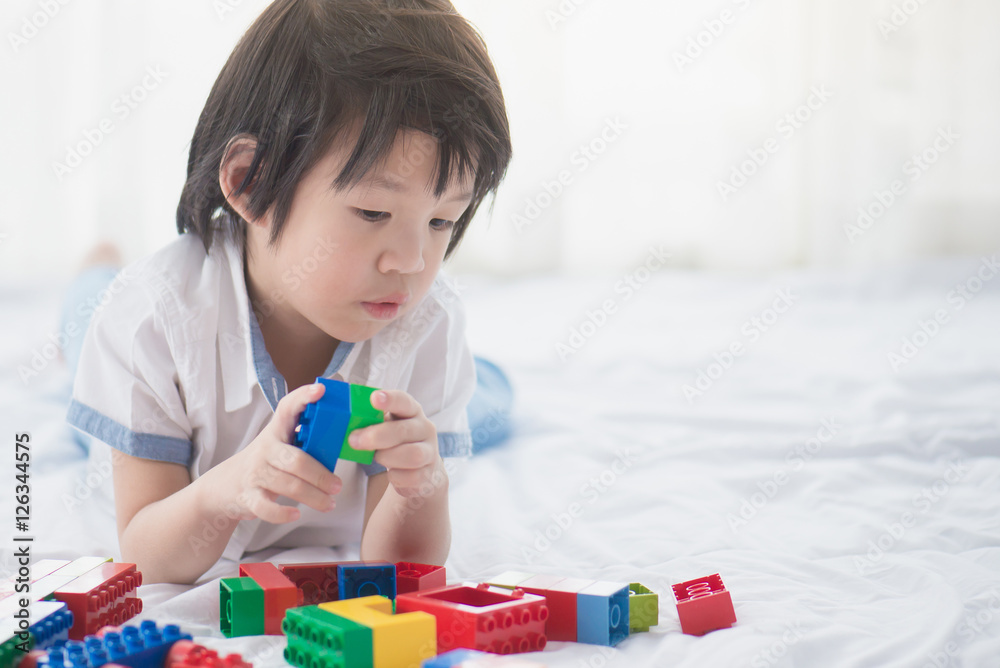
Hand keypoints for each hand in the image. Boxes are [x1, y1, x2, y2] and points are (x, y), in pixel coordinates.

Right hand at [218, 382, 341, 522]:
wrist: (224, 487)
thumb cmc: (265, 463)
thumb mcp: (280, 445)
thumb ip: (305, 439)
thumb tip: (344, 432)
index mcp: (276, 432)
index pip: (288, 408)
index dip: (304, 397)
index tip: (321, 391)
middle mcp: (265, 449)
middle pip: (297, 460)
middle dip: (321, 475)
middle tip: (338, 486)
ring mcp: (255, 473)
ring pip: (288, 485)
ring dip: (313, 497)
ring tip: (329, 503)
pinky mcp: (248, 496)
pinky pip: (266, 507)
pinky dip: (281, 513)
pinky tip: (296, 514)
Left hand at [348, 390, 442, 497]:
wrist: (419, 466)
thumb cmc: (395, 440)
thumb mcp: (385, 425)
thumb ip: (370, 420)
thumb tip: (345, 419)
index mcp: (412, 410)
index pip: (403, 400)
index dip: (389, 399)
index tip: (374, 399)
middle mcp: (424, 428)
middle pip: (403, 430)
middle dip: (377, 436)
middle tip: (353, 440)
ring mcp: (429, 451)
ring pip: (413, 455)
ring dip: (388, 457)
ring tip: (376, 457)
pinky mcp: (428, 474)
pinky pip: (412, 477)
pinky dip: (396, 477)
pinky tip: (391, 474)